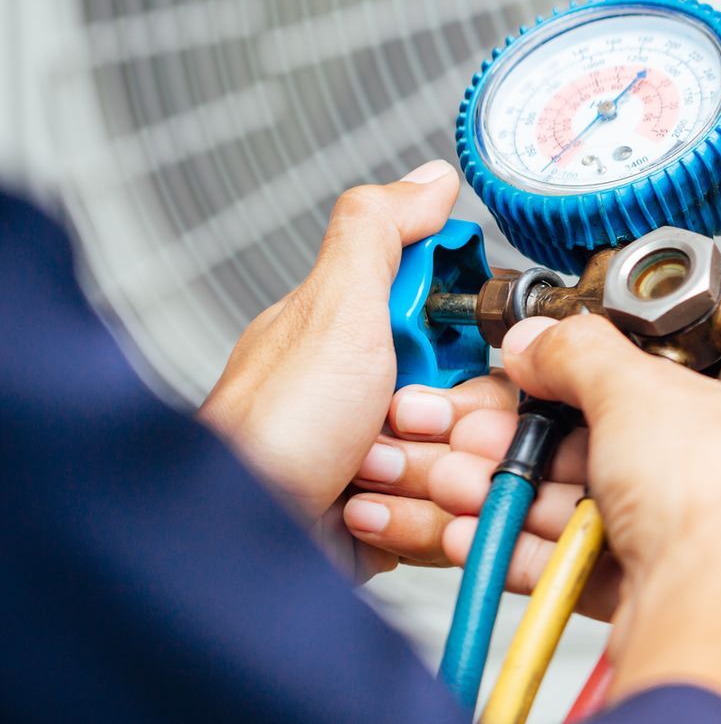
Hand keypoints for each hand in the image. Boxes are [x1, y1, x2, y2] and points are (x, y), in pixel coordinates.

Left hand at [199, 161, 486, 571]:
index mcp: (359, 338)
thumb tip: (429, 178)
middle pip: (479, 405)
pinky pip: (451, 524)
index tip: (432, 362)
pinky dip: (420, 526)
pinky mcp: (390, 523)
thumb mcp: (333, 309)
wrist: (239, 545)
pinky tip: (372, 518)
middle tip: (390, 429)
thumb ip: (379, 234)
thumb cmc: (270, 433)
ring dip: (431, 479)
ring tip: (369, 481)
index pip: (465, 334)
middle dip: (447, 425)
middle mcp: (373, 399)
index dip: (464, 353)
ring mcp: (382, 462)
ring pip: (471, 467)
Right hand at [487, 314, 720, 723]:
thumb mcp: (638, 392)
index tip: (600, 374)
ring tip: (493, 474)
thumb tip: (549, 343)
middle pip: (669, 452)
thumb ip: (584, 356)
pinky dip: (555, 550)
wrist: (702, 617)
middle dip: (572, 443)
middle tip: (525, 426)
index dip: (659, 375)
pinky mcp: (699, 607)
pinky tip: (498, 530)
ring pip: (635, 513)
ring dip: (548, 495)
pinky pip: (619, 567)